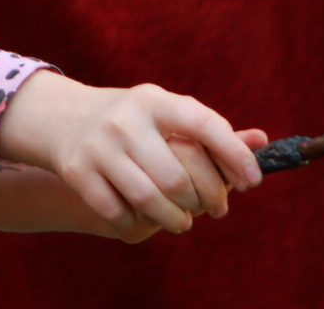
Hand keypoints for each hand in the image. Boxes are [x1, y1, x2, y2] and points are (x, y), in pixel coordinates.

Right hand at [0, 72, 264, 235]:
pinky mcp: (77, 171)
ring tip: (183, 221)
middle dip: (201, 201)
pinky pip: (117, 211)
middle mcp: (126, 120)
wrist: (62, 118)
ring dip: (174, 219)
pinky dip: (136, 223)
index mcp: (154, 100)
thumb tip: (261, 141)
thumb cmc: (133, 122)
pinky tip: (143, 217)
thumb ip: (210, 131)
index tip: (253, 181)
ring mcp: (99, 146)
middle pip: (175, 177)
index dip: (233, 154)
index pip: (202, 124)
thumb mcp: (167, 114)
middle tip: (214, 210)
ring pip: (147, 199)